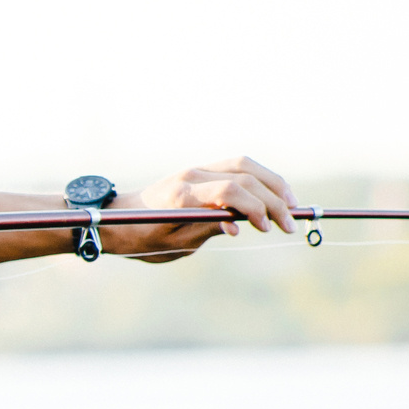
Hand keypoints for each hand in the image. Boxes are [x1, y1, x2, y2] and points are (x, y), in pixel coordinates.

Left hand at [109, 158, 297, 261]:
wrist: (118, 220)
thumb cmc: (143, 238)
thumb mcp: (174, 244)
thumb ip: (206, 230)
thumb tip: (238, 225)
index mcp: (181, 196)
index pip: (229, 190)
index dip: (255, 208)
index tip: (268, 229)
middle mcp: (191, 175)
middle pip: (244, 175)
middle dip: (273, 199)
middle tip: (290, 224)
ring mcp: (196, 170)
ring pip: (244, 164)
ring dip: (272, 182)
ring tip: (290, 205)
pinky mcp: (201, 172)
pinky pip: (236, 167)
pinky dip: (259, 179)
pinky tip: (272, 195)